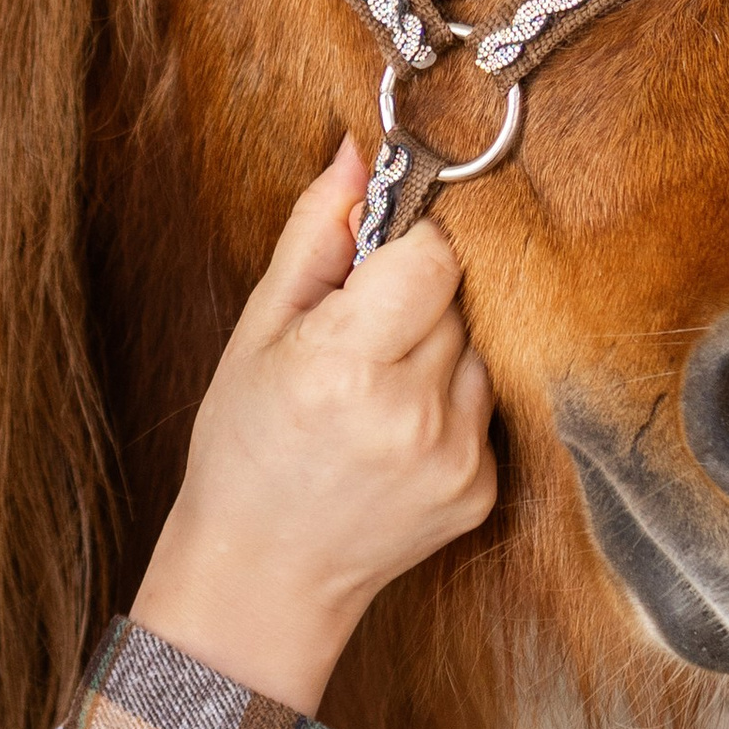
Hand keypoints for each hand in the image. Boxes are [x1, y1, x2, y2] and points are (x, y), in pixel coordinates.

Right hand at [129, 138, 496, 718]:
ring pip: (476, 349)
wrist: (263, 572)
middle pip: (458, 298)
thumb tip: (359, 155)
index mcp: (345, 364)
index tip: (372, 267)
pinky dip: (446, 404)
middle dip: (412, 302)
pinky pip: (482, 405)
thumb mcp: (258, 332)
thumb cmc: (245, 448)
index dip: (405, 249)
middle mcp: (411, 412)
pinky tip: (394, 433)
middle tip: (358, 340)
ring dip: (435, 352)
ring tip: (373, 392)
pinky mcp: (482, 489)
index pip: (433, 255)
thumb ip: (316, 236)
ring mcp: (455, 456)